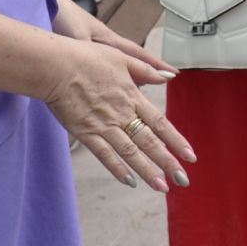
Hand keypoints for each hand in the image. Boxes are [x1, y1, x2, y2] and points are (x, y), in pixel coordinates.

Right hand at [43, 34, 195, 192]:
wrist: (55, 66)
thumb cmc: (86, 58)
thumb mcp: (122, 58)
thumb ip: (146, 70)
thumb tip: (168, 76)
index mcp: (132, 96)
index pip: (160, 123)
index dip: (176, 141)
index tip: (191, 156)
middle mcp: (122, 114)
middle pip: (150, 142)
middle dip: (168, 163)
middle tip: (183, 180)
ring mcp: (104, 125)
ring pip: (131, 153)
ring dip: (147, 171)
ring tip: (162, 187)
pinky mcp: (85, 132)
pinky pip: (104, 155)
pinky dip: (117, 169)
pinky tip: (129, 182)